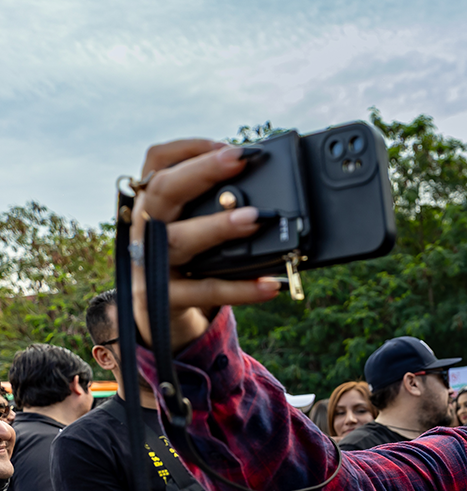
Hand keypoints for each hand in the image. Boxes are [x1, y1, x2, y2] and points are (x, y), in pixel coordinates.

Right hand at [128, 140, 282, 350]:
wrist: (155, 316)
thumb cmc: (187, 262)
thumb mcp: (192, 229)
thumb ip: (216, 209)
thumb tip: (268, 195)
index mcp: (151, 203)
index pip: (156, 161)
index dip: (188, 148)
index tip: (227, 146)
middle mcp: (144, 226)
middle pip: (164, 191)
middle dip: (202, 171)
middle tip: (239, 159)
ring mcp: (148, 263)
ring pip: (178, 239)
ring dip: (216, 226)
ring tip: (253, 218)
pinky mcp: (162, 299)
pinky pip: (204, 290)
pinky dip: (239, 288)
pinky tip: (270, 285)